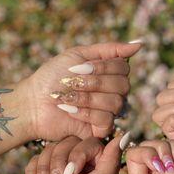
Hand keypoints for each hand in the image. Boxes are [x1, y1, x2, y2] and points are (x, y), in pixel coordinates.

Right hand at [16, 135, 124, 173]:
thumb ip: (112, 160)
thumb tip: (126, 136)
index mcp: (102, 171)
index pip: (93, 143)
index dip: (80, 154)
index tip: (74, 173)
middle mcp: (85, 168)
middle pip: (71, 142)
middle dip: (60, 163)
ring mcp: (64, 168)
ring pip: (53, 148)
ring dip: (47, 170)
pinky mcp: (46, 170)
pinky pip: (39, 156)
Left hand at [17, 42, 140, 140]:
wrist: (33, 102)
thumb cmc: (53, 77)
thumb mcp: (78, 55)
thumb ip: (109, 50)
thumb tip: (140, 44)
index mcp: (110, 75)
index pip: (123, 68)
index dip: (102, 67)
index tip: (77, 68)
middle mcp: (114, 93)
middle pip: (123, 85)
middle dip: (94, 83)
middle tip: (71, 83)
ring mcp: (109, 112)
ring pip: (115, 103)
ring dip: (86, 98)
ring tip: (67, 97)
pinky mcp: (101, 129)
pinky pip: (106, 119)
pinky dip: (85, 113)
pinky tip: (70, 111)